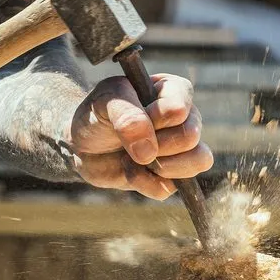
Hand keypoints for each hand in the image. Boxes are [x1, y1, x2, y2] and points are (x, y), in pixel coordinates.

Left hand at [66, 74, 212, 199]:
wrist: (81, 143)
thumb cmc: (97, 114)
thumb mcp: (105, 101)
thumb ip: (125, 115)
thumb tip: (149, 150)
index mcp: (175, 91)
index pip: (180, 109)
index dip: (153, 119)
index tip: (132, 118)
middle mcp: (186, 119)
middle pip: (190, 137)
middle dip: (155, 144)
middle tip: (131, 141)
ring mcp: (182, 150)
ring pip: (198, 162)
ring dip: (157, 166)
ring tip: (133, 157)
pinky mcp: (171, 177)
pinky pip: (170, 188)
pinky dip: (143, 183)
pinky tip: (130, 170)